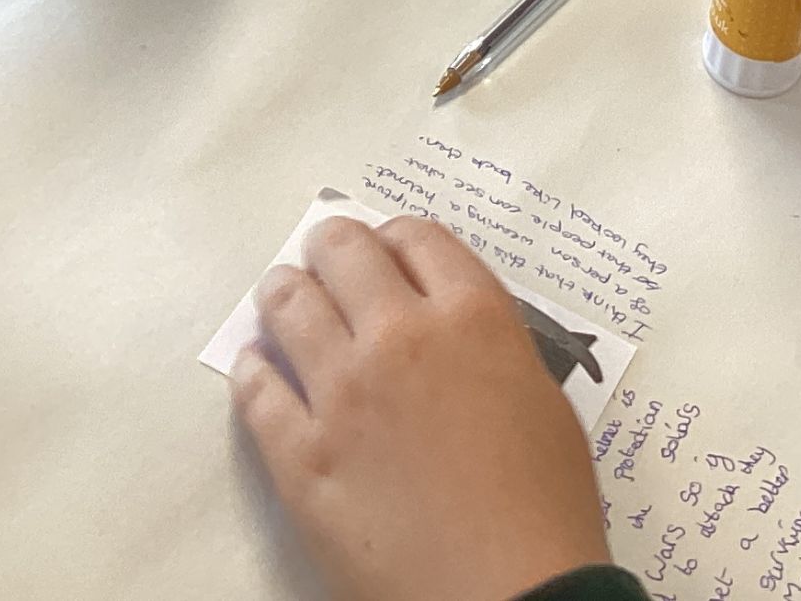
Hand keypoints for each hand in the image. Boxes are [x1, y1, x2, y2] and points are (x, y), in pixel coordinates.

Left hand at [230, 216, 612, 600]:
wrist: (511, 597)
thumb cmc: (544, 511)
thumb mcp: (543, 402)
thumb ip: (492, 347)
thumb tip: (452, 332)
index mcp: (472, 317)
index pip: (416, 236)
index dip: (396, 241)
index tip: (386, 254)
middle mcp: (400, 336)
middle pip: (343, 250)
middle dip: (333, 251)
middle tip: (328, 264)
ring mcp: (341, 393)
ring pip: (287, 302)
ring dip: (287, 295)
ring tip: (285, 302)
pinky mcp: (298, 453)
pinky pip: (256, 387)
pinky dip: (256, 370)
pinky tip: (261, 371)